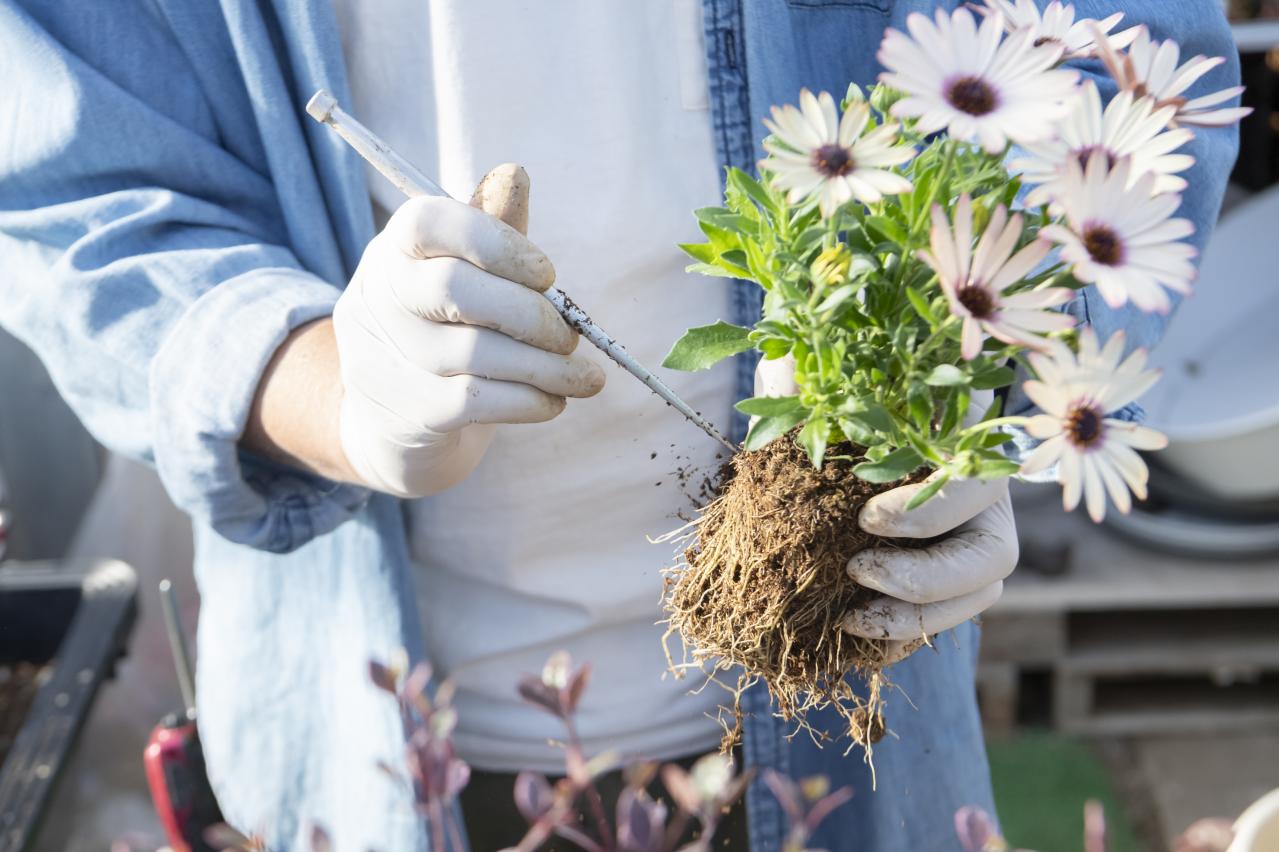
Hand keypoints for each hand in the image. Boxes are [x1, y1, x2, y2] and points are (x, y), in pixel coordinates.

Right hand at [334, 165, 605, 496]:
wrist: (389, 424)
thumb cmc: (441, 332)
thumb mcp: (462, 275)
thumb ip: (491, 229)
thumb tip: (514, 174)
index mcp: (394, 250)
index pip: (427, 223)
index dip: (496, 242)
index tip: (547, 273)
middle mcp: (378, 298)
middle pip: (454, 290)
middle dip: (530, 313)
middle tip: (571, 334)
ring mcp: (384, 358)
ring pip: (475, 353)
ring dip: (546, 366)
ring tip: (586, 376)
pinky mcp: (407, 411)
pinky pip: (479, 402)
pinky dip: (530, 401)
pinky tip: (554, 401)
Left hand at [754, 357, 1016, 663]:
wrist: (827, 439)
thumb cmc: (837, 399)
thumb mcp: (818, 380)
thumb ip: (807, 374)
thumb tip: (788, 371)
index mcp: (964, 443)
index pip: (979, 477)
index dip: (932, 507)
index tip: (866, 517)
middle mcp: (981, 498)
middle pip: (992, 554)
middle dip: (927, 576)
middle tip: (855, 569)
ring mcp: (971, 543)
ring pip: (976, 598)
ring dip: (916, 617)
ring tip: (849, 616)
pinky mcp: (947, 581)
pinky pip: (944, 624)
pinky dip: (901, 637)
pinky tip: (850, 635)